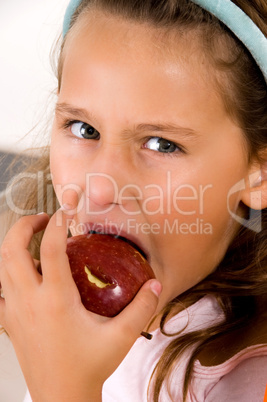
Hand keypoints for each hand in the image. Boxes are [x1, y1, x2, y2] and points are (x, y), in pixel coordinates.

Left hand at [0, 209, 160, 401]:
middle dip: (24, 226)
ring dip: (14, 246)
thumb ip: (141, 308)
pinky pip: (0, 289)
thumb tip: (156, 285)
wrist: (61, 398)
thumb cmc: (89, 368)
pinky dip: (8, 273)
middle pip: (12, 250)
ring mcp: (14, 312)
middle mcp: (29, 302)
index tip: (67, 212)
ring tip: (35, 240)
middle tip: (44, 219)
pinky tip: (26, 274)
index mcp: (56, 301)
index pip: (52, 249)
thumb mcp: (121, 337)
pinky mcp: (9, 323)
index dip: (58, 224)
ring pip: (1, 267)